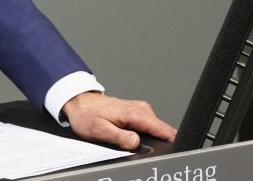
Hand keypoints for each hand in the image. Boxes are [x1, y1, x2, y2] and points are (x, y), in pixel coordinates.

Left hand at [62, 92, 176, 150]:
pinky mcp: (137, 112)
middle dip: (160, 141)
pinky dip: (147, 133)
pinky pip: (149, 125)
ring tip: (139, 146)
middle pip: (161, 129)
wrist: (79, 102)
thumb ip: (119, 137)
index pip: (161, 128)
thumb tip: (136, 142)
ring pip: (155, 128)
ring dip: (153, 138)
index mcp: (133, 113)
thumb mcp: (99, 130)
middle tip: (148, 152)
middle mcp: (140, 109)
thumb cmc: (87, 115)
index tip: (173, 150)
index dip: (170, 140)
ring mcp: (139, 109)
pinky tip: (136, 138)